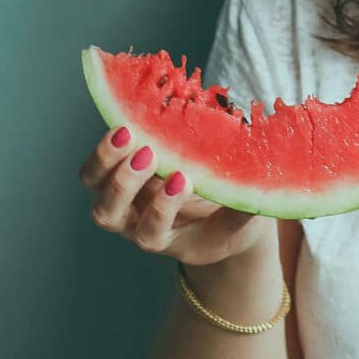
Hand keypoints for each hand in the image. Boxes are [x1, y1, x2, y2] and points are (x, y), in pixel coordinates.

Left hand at [78, 128, 277, 265]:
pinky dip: (108, 144)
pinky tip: (128, 120)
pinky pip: (99, 161)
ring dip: (107, 160)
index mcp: (165, 238)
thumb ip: (245, 207)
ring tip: (128, 133)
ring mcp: (122, 196)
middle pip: (109, 213)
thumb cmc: (228, 219)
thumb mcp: (241, 220)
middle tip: (148, 154)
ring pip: (96, 185)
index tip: (184, 179)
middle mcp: (134, 221)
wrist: (211, 215)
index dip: (162, 209)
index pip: (152, 232)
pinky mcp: (118, 171)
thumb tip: (262, 184)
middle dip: (125, 182)